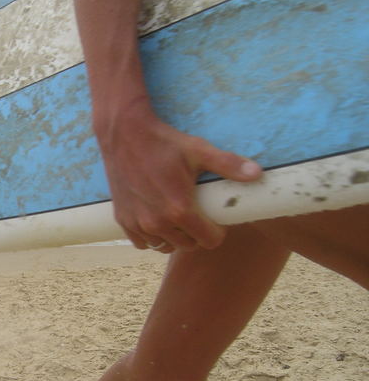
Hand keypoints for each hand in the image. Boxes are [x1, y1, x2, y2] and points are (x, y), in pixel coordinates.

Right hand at [98, 99, 262, 252]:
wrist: (123, 134)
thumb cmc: (163, 142)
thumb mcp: (198, 151)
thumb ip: (229, 164)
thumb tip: (258, 174)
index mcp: (179, 210)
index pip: (208, 241)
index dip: (216, 232)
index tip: (214, 219)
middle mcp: (157, 223)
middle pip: (187, 246)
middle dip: (195, 235)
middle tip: (196, 215)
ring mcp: (138, 223)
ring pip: (164, 246)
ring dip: (173, 237)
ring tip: (176, 218)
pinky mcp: (122, 220)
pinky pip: (142, 243)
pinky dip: (151, 237)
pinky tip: (156, 221)